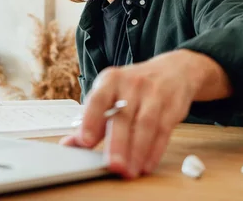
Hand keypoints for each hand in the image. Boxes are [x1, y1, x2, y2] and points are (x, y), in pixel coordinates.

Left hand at [60, 50, 212, 178]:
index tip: (84, 141)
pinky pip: (163, 131)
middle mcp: (132, 85)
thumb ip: (91, 120)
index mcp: (111, 80)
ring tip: (128, 171)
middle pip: (123, 117)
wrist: (173, 71)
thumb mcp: (111, 94)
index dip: (90, 120)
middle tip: (112, 166)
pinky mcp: (172, 107)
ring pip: (145, 125)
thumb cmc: (134, 87)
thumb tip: (69, 144)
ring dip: (137, 151)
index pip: (98, 99)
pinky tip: (145, 165)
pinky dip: (154, 151)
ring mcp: (154, 95)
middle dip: (117, 143)